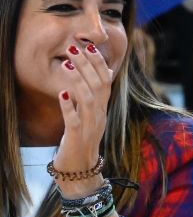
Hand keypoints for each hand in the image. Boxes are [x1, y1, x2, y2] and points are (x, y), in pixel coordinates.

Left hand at [55, 43, 114, 198]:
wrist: (81, 170)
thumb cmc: (81, 141)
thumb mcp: (88, 116)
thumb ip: (90, 98)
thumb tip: (90, 75)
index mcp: (103, 109)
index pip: (106, 80)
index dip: (98, 62)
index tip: (88, 46)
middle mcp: (100, 115)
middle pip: (99, 84)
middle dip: (87, 64)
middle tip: (74, 47)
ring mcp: (91, 126)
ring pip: (88, 98)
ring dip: (78, 78)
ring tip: (66, 62)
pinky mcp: (79, 137)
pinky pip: (75, 120)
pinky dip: (69, 106)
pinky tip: (62, 92)